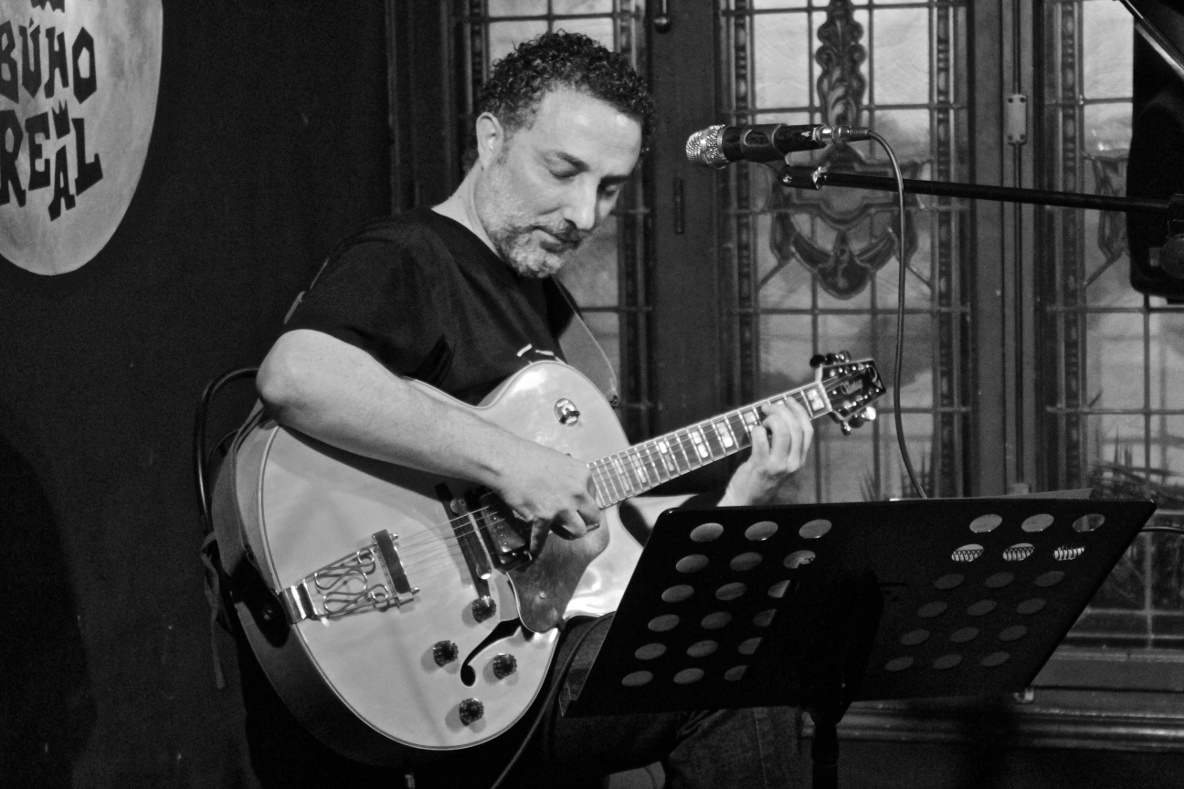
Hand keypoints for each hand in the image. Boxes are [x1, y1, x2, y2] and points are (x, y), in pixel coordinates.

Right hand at [492, 438, 601, 555]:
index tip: (575, 507)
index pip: (593, 498)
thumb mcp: (560, 463)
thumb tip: (573, 496)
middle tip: (573, 521)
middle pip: (592, 517)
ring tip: (560, 532)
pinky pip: (542, 539)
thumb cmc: (528, 457)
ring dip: (568, 533)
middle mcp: (578, 493)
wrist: (506, 460)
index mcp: (583, 475)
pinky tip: (534, 550)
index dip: (583, 504)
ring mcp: (562, 507)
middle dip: (583, 520)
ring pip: (578, 531)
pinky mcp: (544, 518)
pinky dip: (537, 545)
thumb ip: (571, 479)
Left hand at [719, 399, 812, 506]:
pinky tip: (754, 431)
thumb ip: (785, 444)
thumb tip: (780, 415)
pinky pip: (761, 439)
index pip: (807, 429)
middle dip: (781, 410)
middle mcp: (793, 463)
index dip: (799, 411)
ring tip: (762, 421)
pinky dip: (757, 430)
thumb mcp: (782, 463)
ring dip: (770, 418)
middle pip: (795, 426)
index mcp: (800, 459)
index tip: (788, 401)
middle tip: (768, 407)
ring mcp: (778, 465)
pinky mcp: (762, 465)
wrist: (747, 500)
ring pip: (782, 430)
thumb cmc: (762, 478)